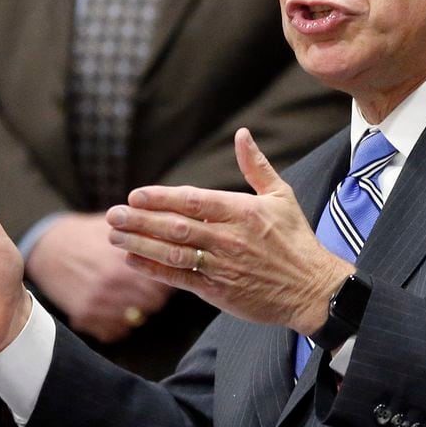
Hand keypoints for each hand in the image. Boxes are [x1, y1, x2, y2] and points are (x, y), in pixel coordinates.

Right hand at [25, 212, 173, 341]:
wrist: (47, 247)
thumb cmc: (88, 234)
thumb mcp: (117, 225)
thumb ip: (145, 231)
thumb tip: (178, 232)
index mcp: (124, 260)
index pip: (163, 282)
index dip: (167, 276)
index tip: (166, 272)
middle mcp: (112, 284)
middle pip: (153, 303)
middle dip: (154, 295)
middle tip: (149, 286)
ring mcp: (97, 302)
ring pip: (135, 318)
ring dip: (137, 308)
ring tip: (131, 294)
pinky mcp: (83, 316)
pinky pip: (115, 331)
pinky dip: (118, 323)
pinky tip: (115, 306)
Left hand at [107, 128, 351, 335]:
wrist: (312, 289)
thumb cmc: (296, 240)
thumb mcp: (282, 196)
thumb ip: (256, 166)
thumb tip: (242, 134)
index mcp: (243, 212)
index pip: (193, 201)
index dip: (161, 198)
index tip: (135, 195)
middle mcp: (229, 238)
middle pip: (176, 227)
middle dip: (141, 221)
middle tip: (113, 215)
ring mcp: (223, 266)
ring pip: (174, 253)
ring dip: (140, 244)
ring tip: (114, 236)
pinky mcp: (219, 291)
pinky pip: (181, 279)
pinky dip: (155, 270)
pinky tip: (133, 260)